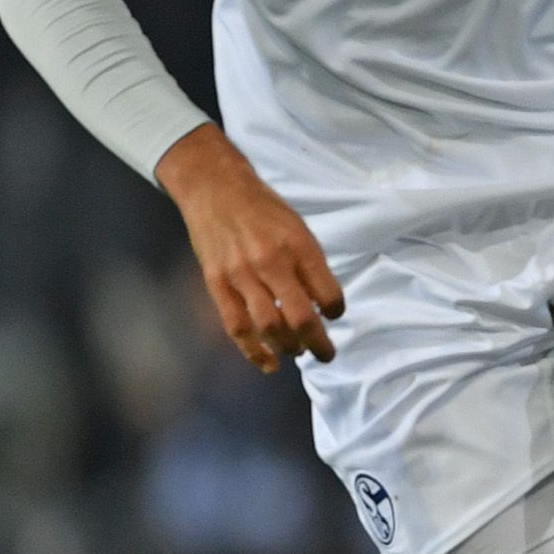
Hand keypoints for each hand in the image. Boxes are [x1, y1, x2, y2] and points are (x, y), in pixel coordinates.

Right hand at [155, 126, 345, 371]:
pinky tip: (268, 363)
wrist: (216, 189)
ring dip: (288, 348)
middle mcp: (272, 262)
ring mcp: (241, 274)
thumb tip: (322, 304)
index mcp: (299, 246)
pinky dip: (253, 351)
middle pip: (301, 317)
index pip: (328, 293)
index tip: (334, 315)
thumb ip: (311, 265)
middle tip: (327, 354)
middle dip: (318, 343)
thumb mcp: (299, 228)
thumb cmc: (264, 210)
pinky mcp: (217, 283)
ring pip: (270, 326)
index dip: (337, 311)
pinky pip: (237, 326)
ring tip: (298, 352)